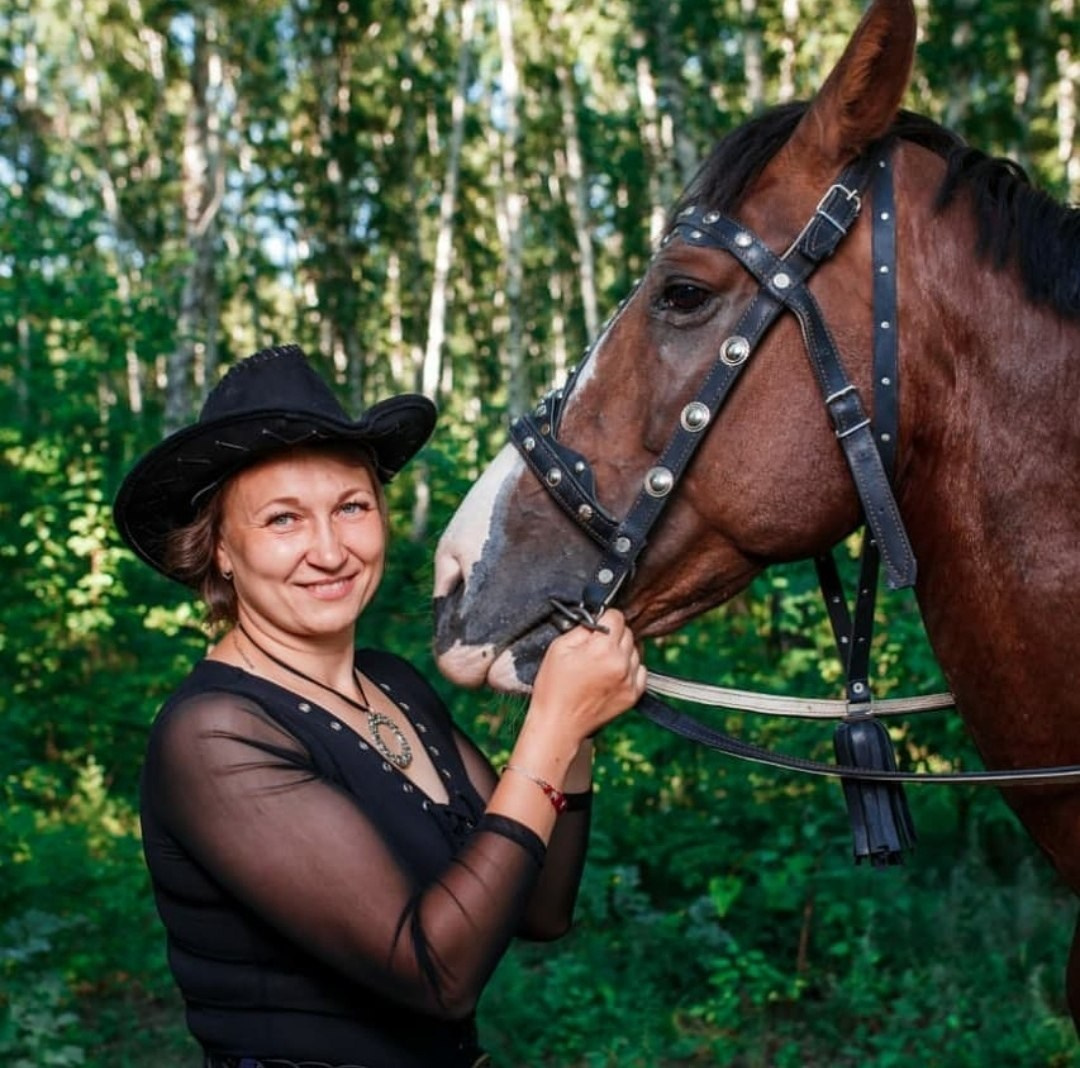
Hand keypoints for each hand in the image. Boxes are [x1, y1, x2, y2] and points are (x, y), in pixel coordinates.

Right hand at [528, 609, 645, 743]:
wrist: (559, 724)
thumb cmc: (554, 688)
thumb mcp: (559, 648)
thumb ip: (582, 628)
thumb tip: (596, 619)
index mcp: (603, 649)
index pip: (617, 616)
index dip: (604, 617)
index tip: (597, 625)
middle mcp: (621, 663)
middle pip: (628, 632)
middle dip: (613, 634)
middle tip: (595, 646)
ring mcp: (630, 680)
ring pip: (635, 650)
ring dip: (622, 651)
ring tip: (602, 662)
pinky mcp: (634, 694)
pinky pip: (641, 670)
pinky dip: (629, 668)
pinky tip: (612, 673)